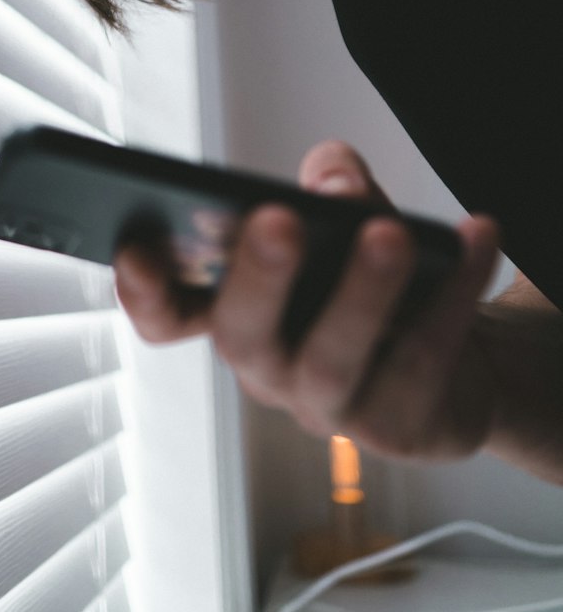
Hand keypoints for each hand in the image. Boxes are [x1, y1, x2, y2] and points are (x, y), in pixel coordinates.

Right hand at [114, 140, 500, 462]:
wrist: (458, 360)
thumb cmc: (372, 281)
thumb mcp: (345, 218)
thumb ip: (333, 184)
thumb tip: (335, 187)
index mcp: (234, 313)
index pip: (166, 315)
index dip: (144, 289)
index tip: (137, 245)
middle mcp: (268, 368)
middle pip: (244, 335)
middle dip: (258, 277)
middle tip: (278, 220)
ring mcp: (330, 407)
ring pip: (332, 360)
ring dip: (362, 291)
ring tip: (389, 233)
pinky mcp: (398, 426)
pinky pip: (424, 358)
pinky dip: (456, 291)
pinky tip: (475, 237)